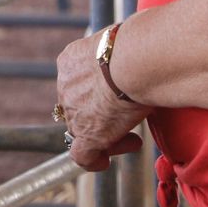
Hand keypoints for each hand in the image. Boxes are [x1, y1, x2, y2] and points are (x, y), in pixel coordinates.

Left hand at [55, 33, 150, 171]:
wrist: (135, 61)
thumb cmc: (138, 47)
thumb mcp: (122, 45)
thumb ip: (121, 55)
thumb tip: (141, 55)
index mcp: (71, 60)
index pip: (79, 82)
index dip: (97, 93)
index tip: (118, 95)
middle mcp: (66, 85)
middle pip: (80, 108)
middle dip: (101, 116)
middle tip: (127, 121)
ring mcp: (73, 112)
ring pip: (83, 130)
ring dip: (106, 136)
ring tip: (132, 140)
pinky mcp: (86, 135)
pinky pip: (82, 156)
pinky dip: (93, 161)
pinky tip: (105, 161)